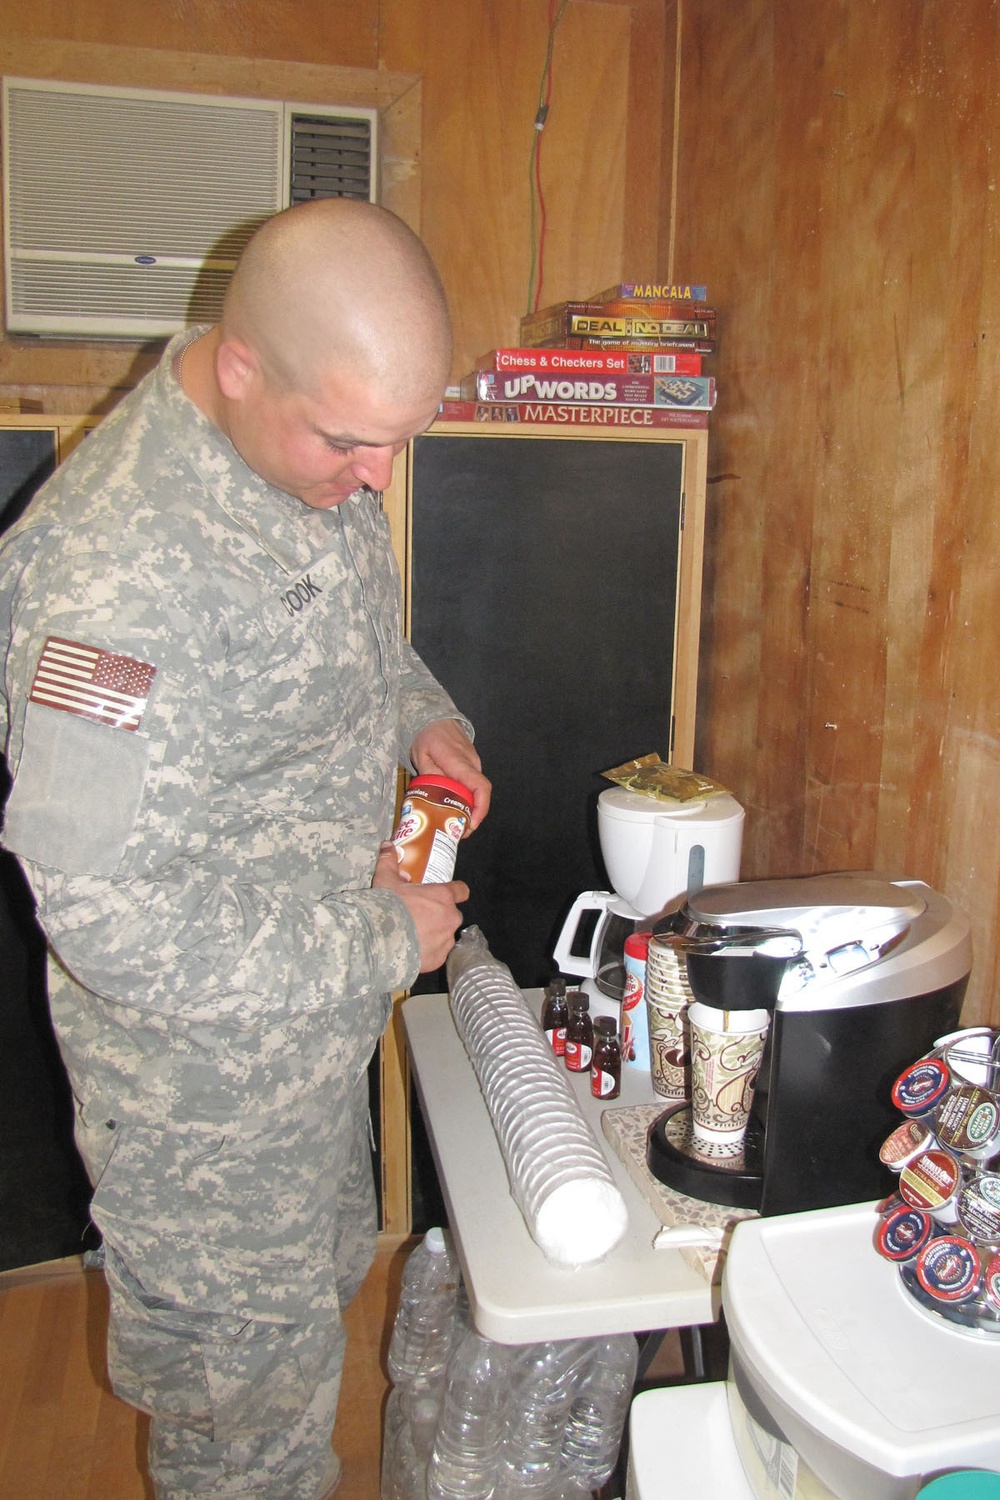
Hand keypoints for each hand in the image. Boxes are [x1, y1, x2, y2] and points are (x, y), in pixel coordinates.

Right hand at [373, 842, 469, 971]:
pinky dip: (428, 952)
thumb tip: (386, 845)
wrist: (381, 940)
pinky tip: (412, 950)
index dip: (455, 892)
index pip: (461, 890)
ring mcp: (446, 940)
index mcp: (442, 896)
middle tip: (419, 917)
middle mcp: (450, 917)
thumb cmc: (388, 905)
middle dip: (439, 916)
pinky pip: (437, 953)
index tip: (446, 894)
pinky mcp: (439, 958)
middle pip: (452, 914)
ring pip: (445, 935)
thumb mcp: (385, 879)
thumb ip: (389, 861)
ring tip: (413, 936)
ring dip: (434, 934)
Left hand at [410, 719, 491, 830]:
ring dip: (468, 806)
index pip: (480, 787)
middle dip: (471, 815)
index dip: (480, 809)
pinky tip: (452, 804)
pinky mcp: (471, 764)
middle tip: (455, 830)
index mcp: (460, 763)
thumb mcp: (421, 755)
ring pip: (475, 791)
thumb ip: (429, 775)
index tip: (471, 824)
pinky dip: (465, 797)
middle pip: (479, 795)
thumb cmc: (427, 735)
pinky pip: (471, 784)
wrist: (436, 717)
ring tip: (452, 820)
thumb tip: (436, 797)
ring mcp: (474, 763)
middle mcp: (472, 764)